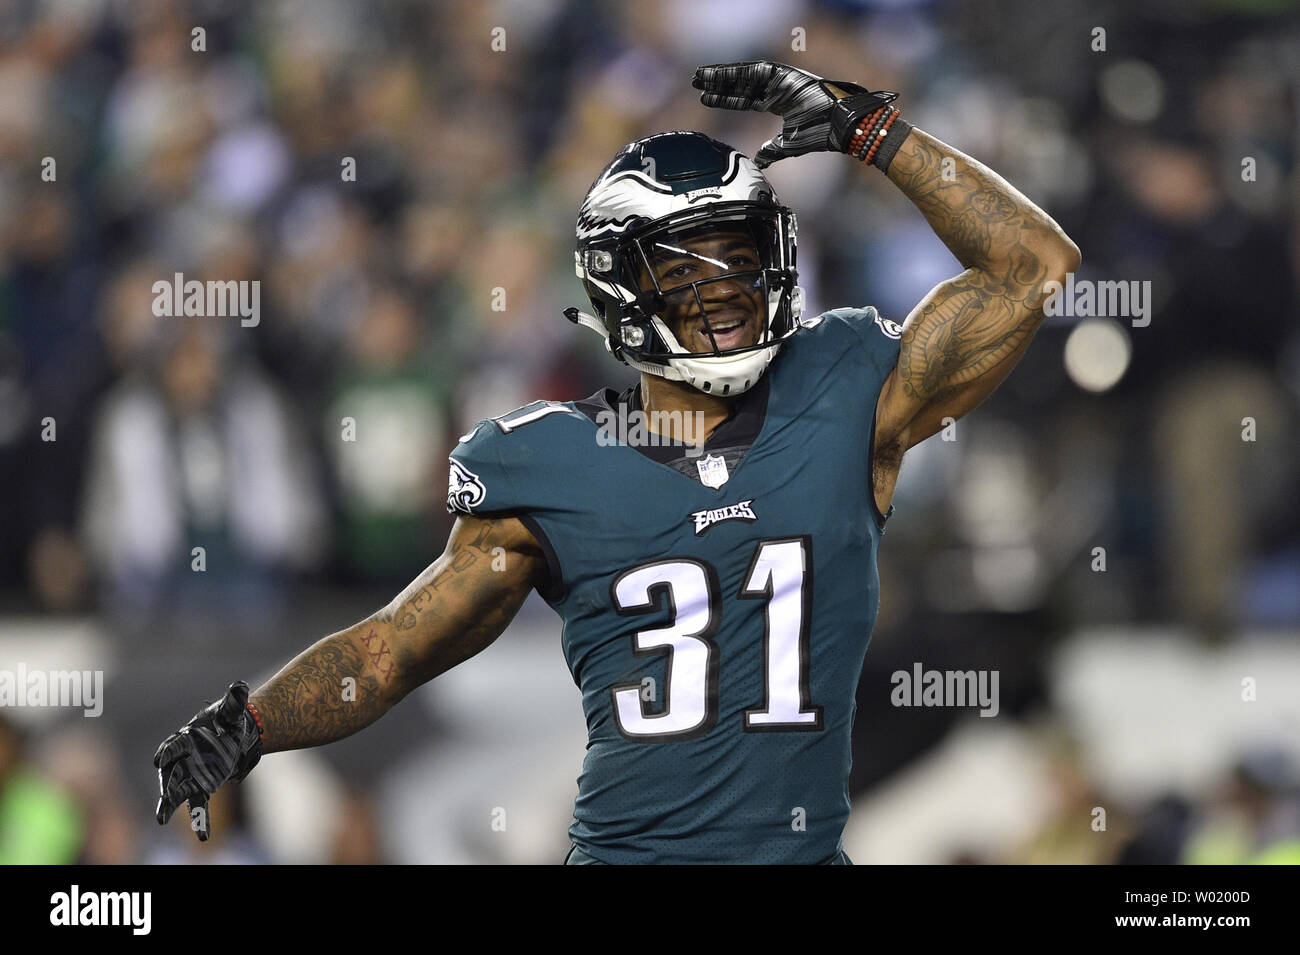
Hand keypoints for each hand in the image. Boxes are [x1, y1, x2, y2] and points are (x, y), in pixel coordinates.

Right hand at [154, 680, 261, 840]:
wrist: (235, 735)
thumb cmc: (228, 721)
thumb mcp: (232, 711)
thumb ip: (234, 700)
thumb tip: (241, 685)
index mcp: (185, 738)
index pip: (172, 746)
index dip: (166, 752)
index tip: (159, 760)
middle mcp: (182, 760)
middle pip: (169, 774)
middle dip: (164, 785)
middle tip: (160, 799)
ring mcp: (189, 776)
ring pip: (177, 792)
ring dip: (170, 805)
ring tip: (160, 819)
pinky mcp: (200, 788)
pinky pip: (197, 806)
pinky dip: (199, 820)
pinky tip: (203, 837)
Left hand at [691, 60, 897, 167]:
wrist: (843, 127)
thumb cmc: (822, 134)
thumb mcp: (790, 145)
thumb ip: (774, 150)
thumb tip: (760, 161)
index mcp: (779, 102)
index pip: (746, 100)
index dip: (725, 99)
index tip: (705, 99)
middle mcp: (778, 88)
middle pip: (741, 85)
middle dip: (718, 84)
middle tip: (695, 82)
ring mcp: (782, 80)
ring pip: (746, 76)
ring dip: (723, 75)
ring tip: (701, 76)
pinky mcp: (788, 76)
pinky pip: (758, 72)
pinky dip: (739, 72)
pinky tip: (720, 74)